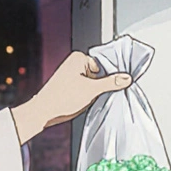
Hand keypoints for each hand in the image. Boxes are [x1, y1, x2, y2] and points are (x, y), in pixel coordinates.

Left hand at [11, 52, 131, 143]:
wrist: (44, 112)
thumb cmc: (61, 98)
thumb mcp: (92, 90)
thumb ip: (111, 83)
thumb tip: (126, 78)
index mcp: (79, 57)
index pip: (104, 63)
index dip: (110, 75)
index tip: (117, 83)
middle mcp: (74, 63)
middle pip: (100, 73)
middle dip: (101, 84)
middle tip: (96, 93)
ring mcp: (72, 74)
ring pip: (94, 82)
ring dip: (95, 91)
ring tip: (86, 97)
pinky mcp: (71, 85)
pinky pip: (87, 87)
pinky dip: (89, 94)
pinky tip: (84, 100)